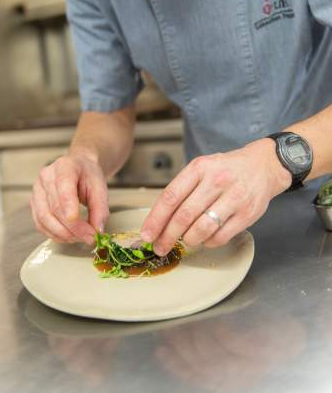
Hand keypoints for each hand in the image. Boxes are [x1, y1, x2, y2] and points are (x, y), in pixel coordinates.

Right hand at [30, 151, 108, 243]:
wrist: (78, 168)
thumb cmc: (88, 176)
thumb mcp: (100, 187)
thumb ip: (100, 209)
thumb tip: (98, 231)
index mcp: (65, 166)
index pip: (63, 184)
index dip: (68, 203)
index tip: (75, 219)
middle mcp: (46, 176)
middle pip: (55, 207)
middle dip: (73, 227)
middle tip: (90, 237)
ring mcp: (37, 190)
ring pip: (44, 218)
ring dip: (63, 234)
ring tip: (81, 238)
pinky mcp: (34, 203)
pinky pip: (40, 224)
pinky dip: (55, 234)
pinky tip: (69, 237)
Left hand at [141, 138, 291, 254]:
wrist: (264, 165)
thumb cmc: (227, 169)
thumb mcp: (202, 168)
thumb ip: (183, 189)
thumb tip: (159, 219)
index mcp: (200, 168)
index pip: (171, 196)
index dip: (156, 219)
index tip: (147, 234)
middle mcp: (216, 181)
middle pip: (184, 215)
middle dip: (167, 236)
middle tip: (159, 247)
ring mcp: (233, 197)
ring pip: (202, 229)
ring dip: (188, 240)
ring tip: (185, 240)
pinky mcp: (247, 214)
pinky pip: (220, 236)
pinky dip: (208, 242)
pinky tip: (205, 238)